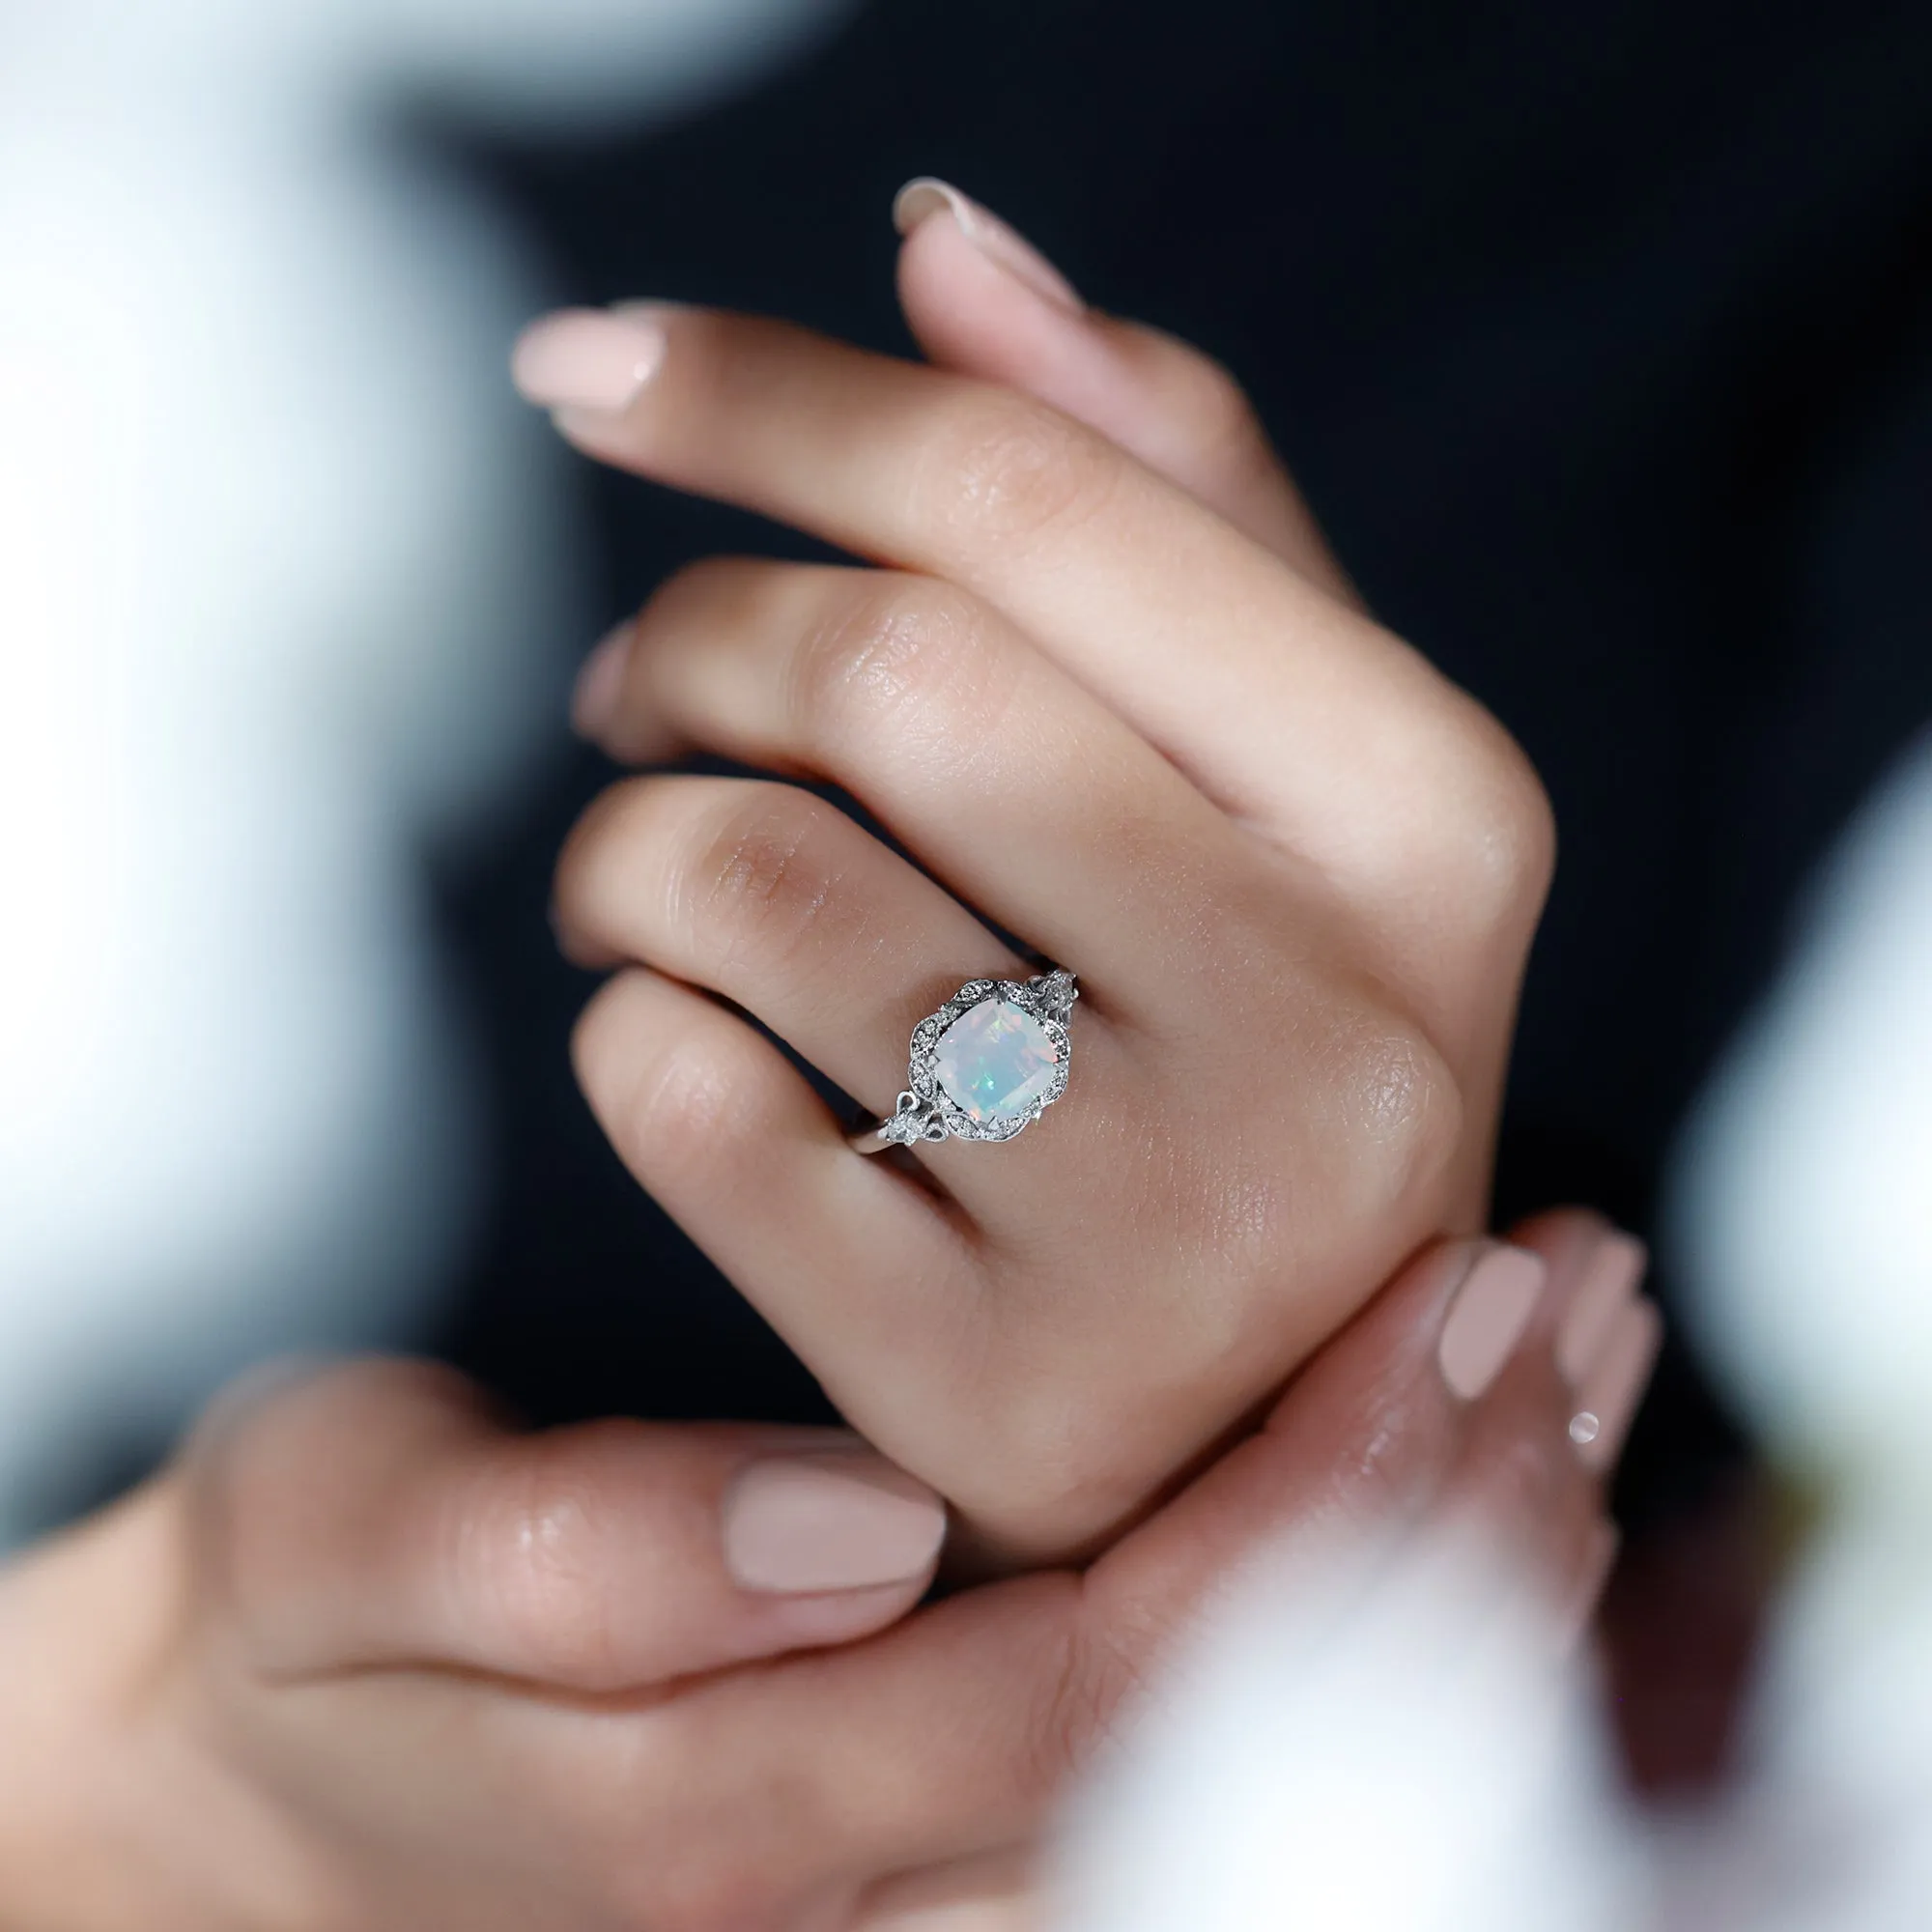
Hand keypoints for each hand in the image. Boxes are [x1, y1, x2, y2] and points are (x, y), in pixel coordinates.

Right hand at [0, 1218, 1653, 1930]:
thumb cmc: (304, 1636)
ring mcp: (927, 1848)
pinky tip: (1437, 1455)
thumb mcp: (345, 1557)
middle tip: (1576, 1296)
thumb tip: (852, 1525)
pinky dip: (1360, 1587)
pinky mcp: (942, 1793)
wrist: (249, 1764)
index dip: (1309, 1491)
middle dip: (1442, 1506)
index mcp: (749, 1797)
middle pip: (1247, 1715)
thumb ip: (572, 1562)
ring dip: (1444, 1545)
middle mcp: (882, 1860)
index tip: (1446, 1298)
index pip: (1115, 1665)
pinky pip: (1206, 1717)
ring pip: (1262, 1731)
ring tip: (1572, 1349)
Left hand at [526, 182, 1554, 1564]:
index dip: (774, 395)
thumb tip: (942, 248)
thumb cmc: (1253, 1034)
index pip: (1038, 500)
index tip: (586, 363)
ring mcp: (1167, 1235)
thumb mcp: (1284, 766)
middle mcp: (1335, 1028)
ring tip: (652, 872)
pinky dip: (627, 1026)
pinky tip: (700, 1047)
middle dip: (691, 637)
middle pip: (877, 666)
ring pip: (742, 878)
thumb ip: (1153, 493)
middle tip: (639, 689)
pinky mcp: (986, 1391)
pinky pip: (674, 1099)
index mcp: (1428, 815)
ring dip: (627, 839)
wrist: (1265, 1402)